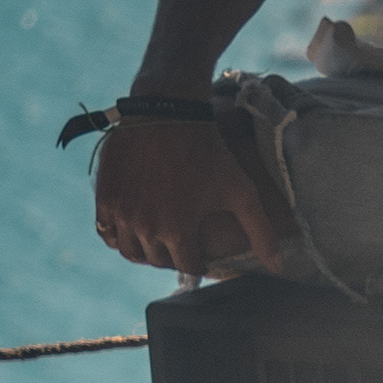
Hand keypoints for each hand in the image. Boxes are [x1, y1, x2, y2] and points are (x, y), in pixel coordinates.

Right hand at [92, 115, 280, 280]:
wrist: (166, 114)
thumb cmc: (209, 152)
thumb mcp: (241, 192)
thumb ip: (260, 233)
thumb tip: (278, 268)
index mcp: (178, 231)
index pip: (189, 267)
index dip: (199, 263)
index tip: (203, 254)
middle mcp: (146, 227)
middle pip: (158, 261)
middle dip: (172, 258)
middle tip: (180, 247)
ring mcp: (122, 212)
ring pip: (129, 252)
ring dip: (144, 252)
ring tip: (157, 241)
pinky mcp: (105, 196)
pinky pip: (104, 231)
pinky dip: (117, 235)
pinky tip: (132, 229)